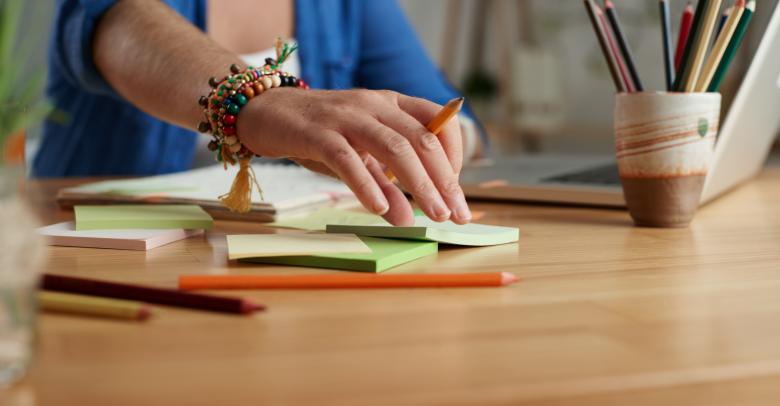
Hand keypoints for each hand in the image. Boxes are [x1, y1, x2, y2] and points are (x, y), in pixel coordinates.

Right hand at [236, 88, 471, 225]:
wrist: (265, 113)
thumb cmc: (319, 136)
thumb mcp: (359, 157)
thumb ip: (385, 183)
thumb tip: (409, 218)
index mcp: (391, 103)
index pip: (439, 121)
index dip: (454, 155)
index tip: (455, 190)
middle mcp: (374, 104)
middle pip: (422, 140)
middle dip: (444, 180)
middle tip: (457, 215)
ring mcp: (346, 116)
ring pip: (393, 147)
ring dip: (418, 184)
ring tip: (433, 215)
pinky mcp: (316, 132)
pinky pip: (347, 158)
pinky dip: (366, 184)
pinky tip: (380, 210)